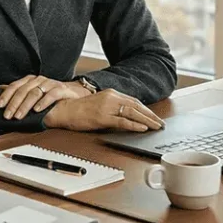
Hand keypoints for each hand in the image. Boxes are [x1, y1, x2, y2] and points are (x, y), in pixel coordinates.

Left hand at [0, 75, 87, 119]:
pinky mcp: (61, 90)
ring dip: (25, 106)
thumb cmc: (50, 95)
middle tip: (7, 116)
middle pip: (23, 91)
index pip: (15, 86)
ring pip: (35, 93)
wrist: (73, 94)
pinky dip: (43, 103)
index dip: (6, 96)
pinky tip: (37, 110)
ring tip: (19, 116)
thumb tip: (0, 89)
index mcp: (30, 80)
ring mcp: (50, 84)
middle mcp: (39, 80)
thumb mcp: (33, 92)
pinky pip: (51, 95)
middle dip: (13, 104)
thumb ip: (18, 91)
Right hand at [43, 90, 165, 132]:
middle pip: (136, 106)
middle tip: (161, 124)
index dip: (147, 110)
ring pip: (132, 113)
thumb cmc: (78, 109)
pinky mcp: (102, 116)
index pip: (134, 101)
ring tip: (156, 127)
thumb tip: (128, 117)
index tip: (155, 117)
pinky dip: (134, 125)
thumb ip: (113, 108)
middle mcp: (110, 97)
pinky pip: (122, 121)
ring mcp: (106, 107)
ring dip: (147, 121)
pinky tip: (142, 128)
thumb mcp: (99, 104)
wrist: (62, 110)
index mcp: (111, 93)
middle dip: (151, 116)